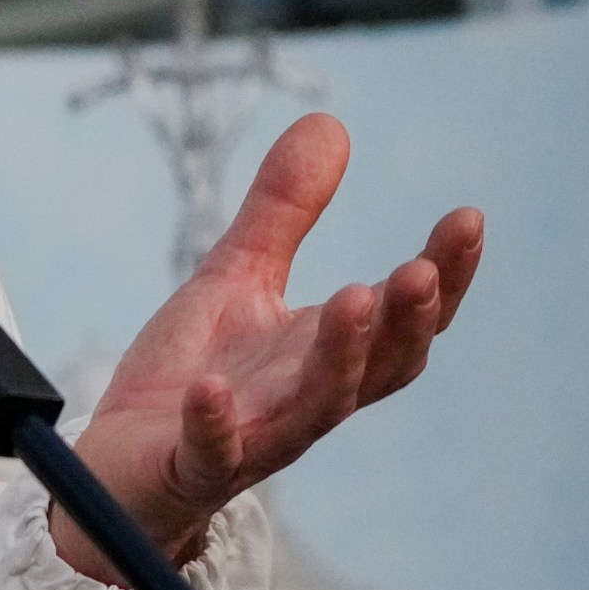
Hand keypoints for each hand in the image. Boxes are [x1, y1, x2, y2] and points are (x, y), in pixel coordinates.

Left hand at [52, 112, 481, 581]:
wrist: (121, 463)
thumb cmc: (193, 373)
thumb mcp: (236, 277)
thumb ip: (283, 212)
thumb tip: (331, 124)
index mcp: (324, 354)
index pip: (402, 319)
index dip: (443, 277)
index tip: (467, 220)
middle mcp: (305, 399)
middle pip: (379, 368)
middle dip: (405, 319)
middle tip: (420, 269)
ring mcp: (254, 437)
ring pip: (315, 408)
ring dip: (339, 356)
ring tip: (353, 298)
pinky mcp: (193, 465)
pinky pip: (211, 450)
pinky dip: (215, 423)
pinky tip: (210, 390)